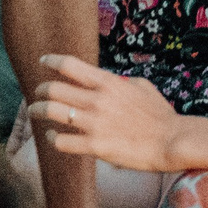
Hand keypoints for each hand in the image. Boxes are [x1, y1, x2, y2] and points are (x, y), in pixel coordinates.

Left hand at [28, 53, 180, 170]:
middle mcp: (97, 100)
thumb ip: (120, 82)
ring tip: (34, 112)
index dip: (51, 61)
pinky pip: (62, 141)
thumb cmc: (161, 115)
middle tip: (38, 94)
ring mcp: (95, 124)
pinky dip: (53, 138)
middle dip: (40, 90)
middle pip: (53, 89)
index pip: (70, 65)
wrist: (173, 141)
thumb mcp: (141, 87)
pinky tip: (53, 136)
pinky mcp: (95, 146)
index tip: (43, 61)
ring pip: (51, 112)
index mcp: (109, 83)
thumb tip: (110, 81)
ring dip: (38, 111)